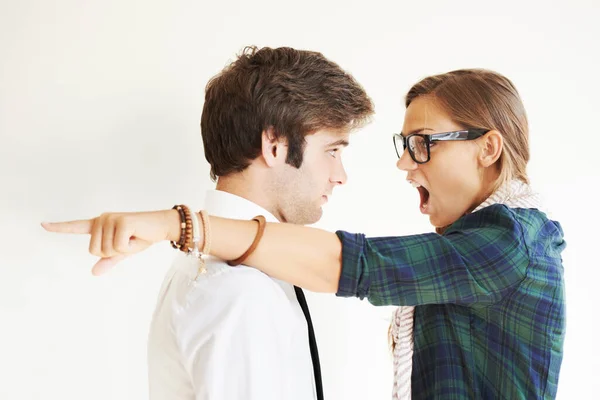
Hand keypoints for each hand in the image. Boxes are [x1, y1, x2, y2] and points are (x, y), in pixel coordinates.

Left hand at [42, 210, 178, 274]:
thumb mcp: (123, 252)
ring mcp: (110, 219)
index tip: (43, 224)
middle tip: (128, 242)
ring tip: (133, 238)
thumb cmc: (142, 237)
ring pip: (106, 250)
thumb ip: (108, 260)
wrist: (161, 226)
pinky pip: (118, 246)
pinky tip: (137, 236)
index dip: (60, 227)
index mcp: (100, 225)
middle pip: (95, 250)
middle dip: (113, 252)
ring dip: (123, 250)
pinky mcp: (121, 222)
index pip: (76, 227)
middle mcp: (102, 219)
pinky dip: (129, 247)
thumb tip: (94, 272)